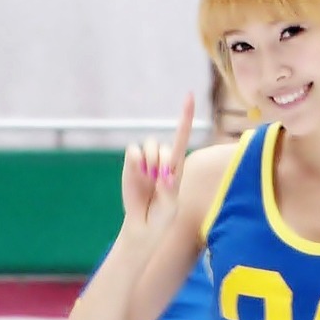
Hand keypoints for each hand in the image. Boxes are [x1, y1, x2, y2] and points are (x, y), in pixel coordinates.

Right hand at [121, 93, 194, 241]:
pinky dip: (135, 161)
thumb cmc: (163, 216)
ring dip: (149, 161)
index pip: (182, 136)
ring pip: (148, 145)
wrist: (144, 224)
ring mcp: (145, 161)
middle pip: (162, 145)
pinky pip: (132, 151)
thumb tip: (164, 177)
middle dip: (161, 162)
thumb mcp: (171, 208)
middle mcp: (162, 159)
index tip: (189, 95)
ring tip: (149, 179)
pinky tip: (139, 175)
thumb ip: (169, 192)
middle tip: (159, 181)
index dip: (185, 116)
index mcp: (177, 165)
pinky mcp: (131, 164)